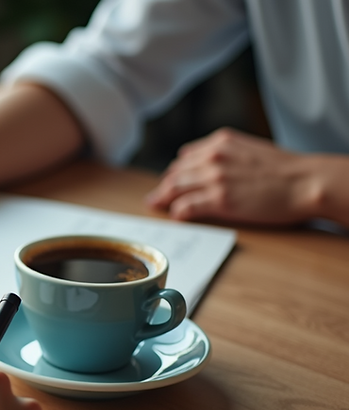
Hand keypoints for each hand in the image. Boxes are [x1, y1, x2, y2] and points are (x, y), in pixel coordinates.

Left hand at [146, 128, 323, 224]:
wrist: (306, 181)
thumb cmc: (285, 169)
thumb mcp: (249, 148)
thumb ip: (223, 152)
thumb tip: (197, 158)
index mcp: (220, 142)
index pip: (185, 158)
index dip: (174, 172)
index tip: (168, 181)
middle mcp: (213, 157)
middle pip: (176, 174)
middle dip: (163, 187)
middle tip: (154, 198)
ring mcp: (215, 178)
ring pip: (175, 188)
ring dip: (163, 199)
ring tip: (156, 206)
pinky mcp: (219, 199)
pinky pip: (186, 206)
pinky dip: (177, 211)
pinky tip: (175, 215)